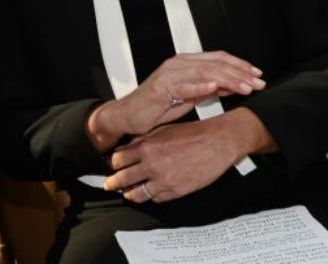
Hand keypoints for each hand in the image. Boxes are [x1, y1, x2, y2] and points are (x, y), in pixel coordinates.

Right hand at [86, 51, 263, 150]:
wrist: (129, 115)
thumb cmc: (157, 106)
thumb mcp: (189, 96)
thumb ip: (208, 89)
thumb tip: (232, 86)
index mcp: (185, 63)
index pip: (218, 58)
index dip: (240, 64)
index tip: (258, 74)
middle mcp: (177, 64)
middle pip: (215, 63)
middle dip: (240, 73)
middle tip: (259, 82)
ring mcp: (168, 75)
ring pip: (204, 72)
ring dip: (228, 79)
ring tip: (245, 87)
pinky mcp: (160, 89)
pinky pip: (183, 86)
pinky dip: (200, 86)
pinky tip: (215, 87)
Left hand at [103, 108, 271, 203]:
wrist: (218, 142)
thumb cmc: (192, 133)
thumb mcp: (161, 130)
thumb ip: (142, 140)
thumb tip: (126, 148)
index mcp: (146, 147)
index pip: (118, 160)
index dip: (113, 164)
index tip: (112, 166)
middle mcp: (152, 165)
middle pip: (123, 179)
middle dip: (113, 183)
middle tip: (109, 185)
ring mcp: (164, 180)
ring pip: (137, 194)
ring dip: (130, 194)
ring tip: (126, 194)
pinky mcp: (177, 191)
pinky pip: (157, 199)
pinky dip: (151, 197)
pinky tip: (149, 194)